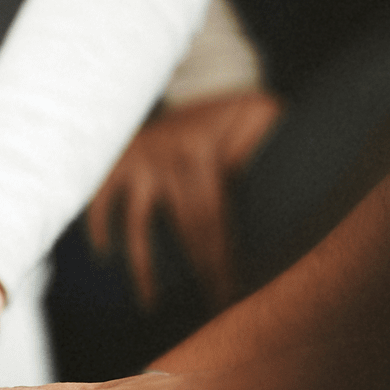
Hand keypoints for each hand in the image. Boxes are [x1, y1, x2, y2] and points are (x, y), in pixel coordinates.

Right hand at [88, 91, 279, 310]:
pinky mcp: (117, 161)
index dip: (223, 262)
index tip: (231, 295)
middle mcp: (168, 158)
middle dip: (200, 273)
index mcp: (204, 154)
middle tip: (211, 310)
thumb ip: (272, 141)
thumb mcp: (259, 113)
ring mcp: (139, 161)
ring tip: (150, 305)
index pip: (214, 221)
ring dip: (143, 268)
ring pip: (138, 224)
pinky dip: (99, 227)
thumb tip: (290, 183)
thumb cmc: (234, 112)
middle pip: (185, 230)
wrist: (193, 78)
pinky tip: (105, 256)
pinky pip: (100, 200)